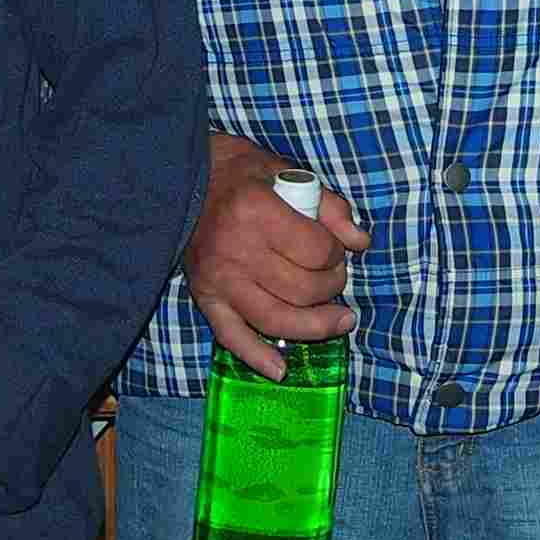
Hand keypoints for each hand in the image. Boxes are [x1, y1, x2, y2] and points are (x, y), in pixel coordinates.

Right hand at [184, 133, 364, 382]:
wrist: (179, 179)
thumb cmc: (237, 172)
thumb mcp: (285, 170)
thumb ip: (328, 204)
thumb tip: (360, 242)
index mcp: (256, 211)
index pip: (315, 250)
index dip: (336, 253)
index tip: (337, 248)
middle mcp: (236, 250)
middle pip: (301, 288)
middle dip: (332, 286)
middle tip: (336, 277)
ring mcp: (219, 279)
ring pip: (275, 318)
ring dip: (315, 326)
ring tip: (340, 322)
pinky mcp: (205, 297)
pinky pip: (231, 336)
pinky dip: (256, 356)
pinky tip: (280, 370)